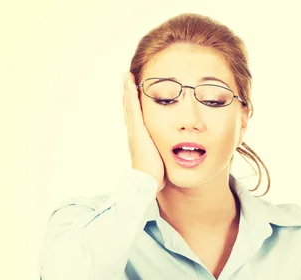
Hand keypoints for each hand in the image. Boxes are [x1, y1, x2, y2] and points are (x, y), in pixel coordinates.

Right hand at [122, 72, 165, 191]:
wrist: (147, 183)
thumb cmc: (155, 174)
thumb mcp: (160, 157)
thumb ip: (164, 150)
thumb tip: (175, 150)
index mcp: (139, 137)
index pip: (135, 115)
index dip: (133, 102)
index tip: (133, 89)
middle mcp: (134, 132)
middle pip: (129, 107)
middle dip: (127, 92)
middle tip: (126, 76)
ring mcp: (134, 131)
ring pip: (129, 106)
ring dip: (127, 90)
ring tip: (126, 76)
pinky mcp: (138, 132)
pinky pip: (134, 111)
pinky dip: (131, 98)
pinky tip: (132, 86)